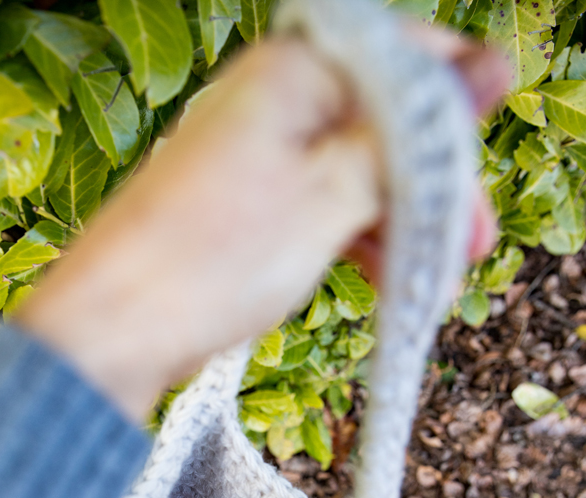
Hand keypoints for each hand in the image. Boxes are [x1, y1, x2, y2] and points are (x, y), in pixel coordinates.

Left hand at [18, 29, 507, 423]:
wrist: (111, 333)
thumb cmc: (209, 262)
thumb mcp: (331, 199)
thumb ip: (405, 144)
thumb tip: (477, 78)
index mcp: (291, 73)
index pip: (402, 58)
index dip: (456, 97)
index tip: (492, 136)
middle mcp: (270, 102)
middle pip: (381, 124)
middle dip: (432, 184)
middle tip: (470, 245)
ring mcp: (253, 157)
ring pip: (352, 174)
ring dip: (397, 224)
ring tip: (430, 282)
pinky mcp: (240, 209)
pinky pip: (317, 209)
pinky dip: (353, 241)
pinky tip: (381, 280)